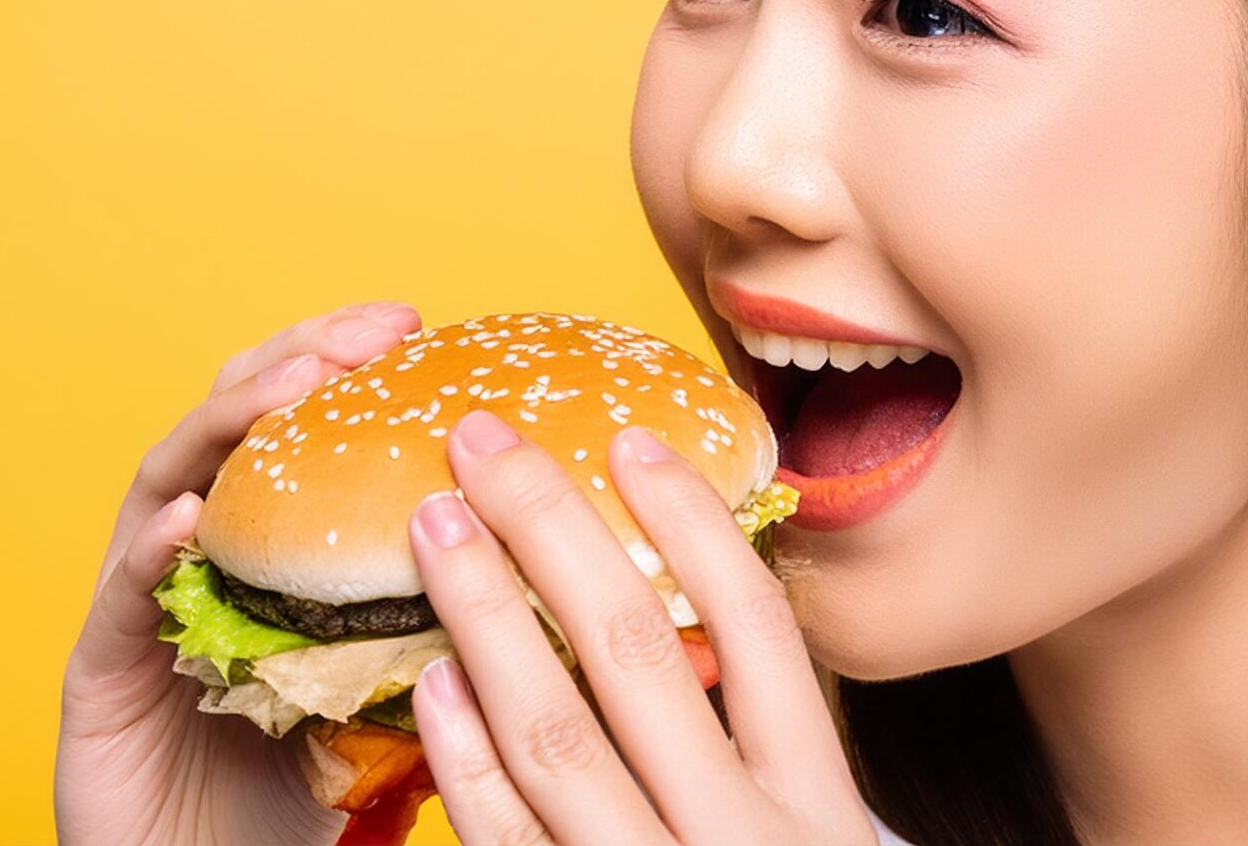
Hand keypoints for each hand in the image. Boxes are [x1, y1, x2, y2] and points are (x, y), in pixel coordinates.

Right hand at [56, 300, 425, 845]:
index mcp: (269, 552)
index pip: (303, 430)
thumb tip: (559, 582)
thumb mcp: (396, 696)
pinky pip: (123, 599)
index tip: (416, 326)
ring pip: (169, 482)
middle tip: (369, 329)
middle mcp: (200, 560)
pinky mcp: (97, 673)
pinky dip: (153, 551)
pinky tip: (190, 518)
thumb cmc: (304, 798)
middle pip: (235, 426)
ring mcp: (142, 609)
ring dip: (229, 422)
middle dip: (297, 359)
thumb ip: (438, 628)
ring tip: (291, 381)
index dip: (348, 368)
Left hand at [405, 406, 875, 845]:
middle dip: (550, 531)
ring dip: (486, 618)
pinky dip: (464, 752)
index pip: (757, 626)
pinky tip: (432, 680)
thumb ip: (757, 758)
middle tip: (480, 444)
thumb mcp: (806, 842)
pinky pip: (506, 835)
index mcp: (815, 803)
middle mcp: (739, 839)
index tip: (627, 441)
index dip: (692, 524)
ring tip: (436, 528)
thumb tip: (663, 605)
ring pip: (557, 735)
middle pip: (639, 652)